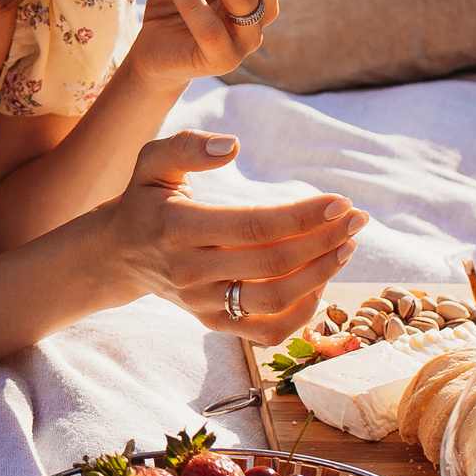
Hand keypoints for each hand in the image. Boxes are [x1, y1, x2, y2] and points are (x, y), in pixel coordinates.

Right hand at [103, 130, 365, 344]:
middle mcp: (190, 271)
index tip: (340, 202)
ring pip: (275, 300)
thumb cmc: (145, 200)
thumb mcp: (152, 162)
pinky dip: (302, 314)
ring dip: (321, 275)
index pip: (254, 227)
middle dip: (324, 242)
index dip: (303, 217)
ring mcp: (202, 303)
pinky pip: (267, 330)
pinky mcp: (213, 323)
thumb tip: (232, 145)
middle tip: (357, 219)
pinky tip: (320, 283)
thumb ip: (186, 146)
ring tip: (346, 247)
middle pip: (272, 265)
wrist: (118, 255)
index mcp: (178, 228)